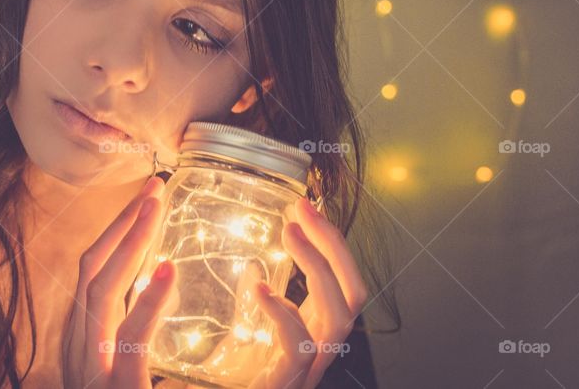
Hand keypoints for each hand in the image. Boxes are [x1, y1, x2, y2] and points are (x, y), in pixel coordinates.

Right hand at [61, 176, 176, 388]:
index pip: (93, 275)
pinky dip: (146, 302)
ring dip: (130, 244)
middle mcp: (79, 352)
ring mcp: (91, 372)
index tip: (145, 200)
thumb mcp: (123, 373)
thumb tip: (163, 286)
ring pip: (100, 293)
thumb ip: (133, 336)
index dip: (116, 233)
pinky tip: (168, 271)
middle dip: (123, 225)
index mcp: (84, 344)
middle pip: (92, 272)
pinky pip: (127, 341)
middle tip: (156, 187)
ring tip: (158, 209)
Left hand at [247, 197, 369, 388]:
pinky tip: (260, 288)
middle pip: (353, 294)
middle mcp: (316, 354)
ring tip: (289, 233)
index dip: (329, 244)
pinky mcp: (281, 385)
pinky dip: (284, 312)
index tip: (302, 207)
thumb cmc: (225, 383)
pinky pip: (298, 348)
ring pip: (338, 318)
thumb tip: (254, 266)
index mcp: (311, 337)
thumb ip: (252, 305)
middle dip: (333, 246)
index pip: (342, 285)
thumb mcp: (240, 335)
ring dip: (317, 267)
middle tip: (302, 210)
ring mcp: (304, 372)